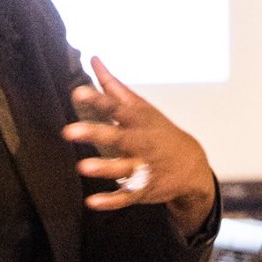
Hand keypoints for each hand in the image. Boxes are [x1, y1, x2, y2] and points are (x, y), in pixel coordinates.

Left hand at [63, 57, 215, 235]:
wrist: (191, 165)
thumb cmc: (158, 131)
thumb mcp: (140, 107)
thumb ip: (113, 86)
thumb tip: (93, 59)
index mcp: (139, 120)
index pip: (116, 108)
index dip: (97, 100)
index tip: (77, 92)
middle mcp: (141, 143)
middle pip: (118, 137)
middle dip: (95, 133)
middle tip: (70, 131)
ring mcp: (143, 168)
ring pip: (123, 168)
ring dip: (104, 168)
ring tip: (82, 167)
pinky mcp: (142, 190)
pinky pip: (125, 197)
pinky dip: (110, 201)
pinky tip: (91, 202)